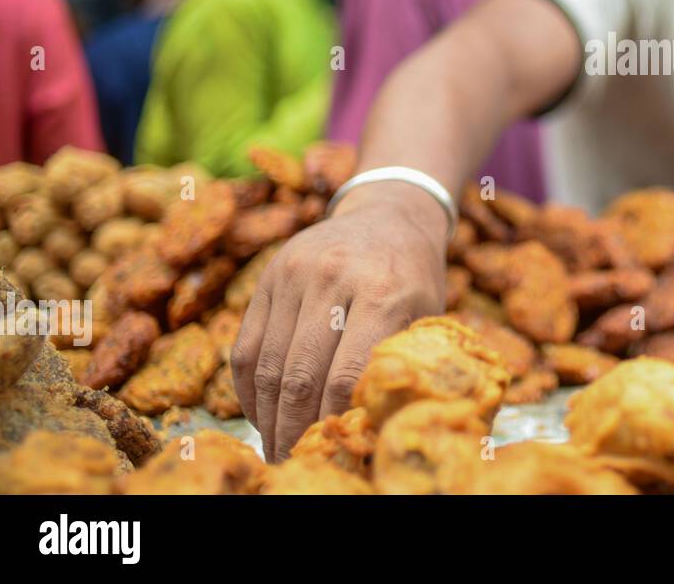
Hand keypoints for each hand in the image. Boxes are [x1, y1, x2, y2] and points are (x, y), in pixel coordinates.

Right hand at [231, 182, 446, 460]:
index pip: (349, 375)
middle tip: (295, 461)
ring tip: (276, 447)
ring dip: (269, 418)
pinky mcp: (268, 275)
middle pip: (301, 375)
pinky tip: (263, 413)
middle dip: (295, 431)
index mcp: (385, 291)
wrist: (389, 212)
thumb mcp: (426, 315)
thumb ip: (401, 365)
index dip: (335, 423)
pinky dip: (250, 390)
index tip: (334, 451)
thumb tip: (373, 432)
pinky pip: (247, 347)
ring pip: (269, 366)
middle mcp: (335, 277)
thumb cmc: (414, 277)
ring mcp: (295, 273)